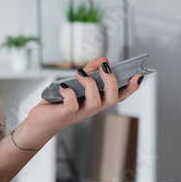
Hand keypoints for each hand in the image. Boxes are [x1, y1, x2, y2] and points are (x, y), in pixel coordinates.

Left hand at [23, 56, 144, 143]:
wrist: (42, 121)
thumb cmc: (60, 102)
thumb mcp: (77, 84)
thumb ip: (90, 71)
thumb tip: (103, 60)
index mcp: (98, 100)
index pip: (120, 95)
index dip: (132, 87)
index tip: (139, 74)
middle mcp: (92, 108)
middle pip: (113, 98)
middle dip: (112, 81)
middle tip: (105, 67)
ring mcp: (80, 112)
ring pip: (96, 102)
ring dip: (90, 84)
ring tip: (80, 73)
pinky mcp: (65, 114)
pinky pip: (71, 105)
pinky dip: (69, 94)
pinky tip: (64, 87)